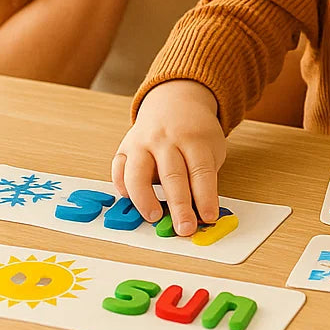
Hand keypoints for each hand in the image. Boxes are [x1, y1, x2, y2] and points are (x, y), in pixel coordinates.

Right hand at [112, 79, 226, 236]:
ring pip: (139, 172)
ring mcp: (143, 142)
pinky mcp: (125, 147)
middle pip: (173, 175)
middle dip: (180, 206)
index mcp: (194, 139)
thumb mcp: (211, 148)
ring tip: (154, 217)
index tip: (208, 217)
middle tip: (184, 228)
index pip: (201, 171)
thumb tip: (201, 214)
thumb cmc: (195, 133)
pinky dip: (122, 186)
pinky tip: (130, 200)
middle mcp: (167, 140)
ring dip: (145, 198)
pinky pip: (119, 169)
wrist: (175, 101)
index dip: (205, 197)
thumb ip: (205, 178)